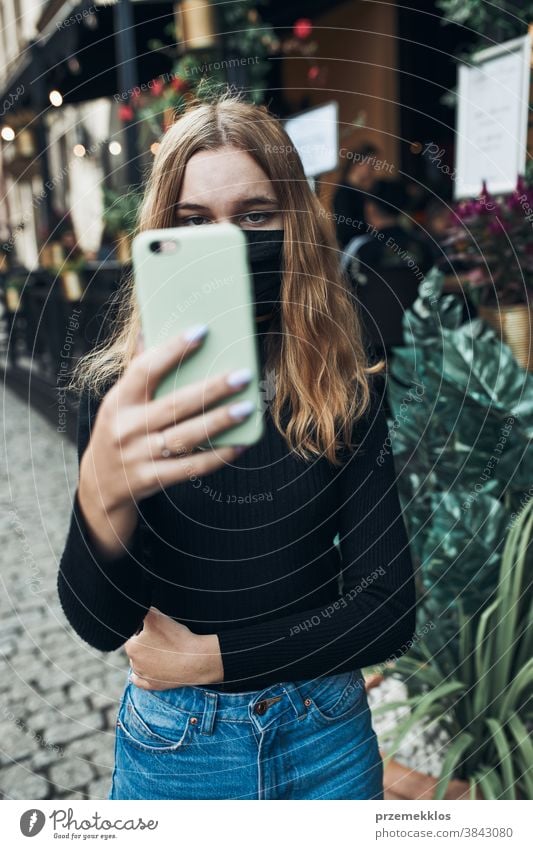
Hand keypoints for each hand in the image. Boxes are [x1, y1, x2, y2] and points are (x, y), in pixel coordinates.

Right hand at [78, 325, 252, 557]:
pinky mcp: (151, 479)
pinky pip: (190, 467)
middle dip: (212, 389)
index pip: (145, 370)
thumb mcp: (119, 402)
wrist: (99, 485)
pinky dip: (217, 456)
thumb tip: (149, 329)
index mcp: (118, 401)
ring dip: (220, 421)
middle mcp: (126, 428)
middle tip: (243, 376)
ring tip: (247, 408)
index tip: (202, 331)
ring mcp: (138, 456)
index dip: (173, 349)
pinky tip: (240, 445)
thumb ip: (138, 370)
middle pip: (175, 404)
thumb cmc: (119, 431)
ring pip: (186, 436)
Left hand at [124, 607, 223, 689]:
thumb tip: (133, 608)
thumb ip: (141, 610)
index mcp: (132, 647)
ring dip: (146, 657)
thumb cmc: (177, 639)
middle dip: (145, 642)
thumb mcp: (157, 617)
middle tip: (162, 638)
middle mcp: (134, 664)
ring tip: (163, 650)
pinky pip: (140, 681)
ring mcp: (144, 677)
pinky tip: (143, 671)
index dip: (143, 628)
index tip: (156, 628)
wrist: (197, 660)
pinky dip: (140, 676)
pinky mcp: (154, 686)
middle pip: (136, 648)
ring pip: (139, 663)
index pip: (132, 633)